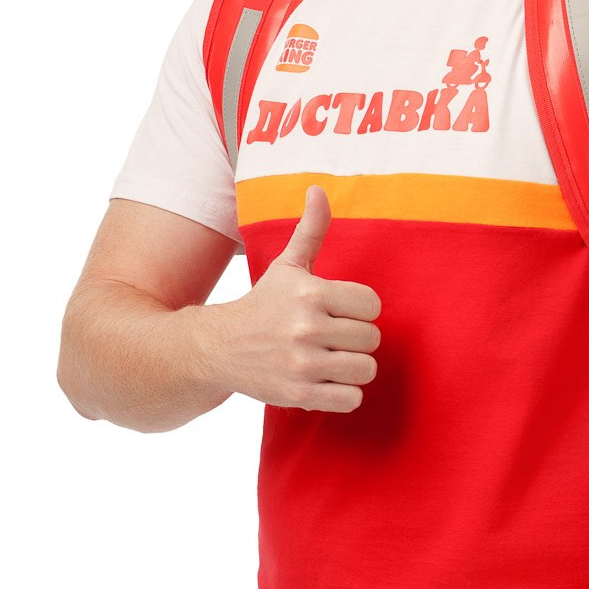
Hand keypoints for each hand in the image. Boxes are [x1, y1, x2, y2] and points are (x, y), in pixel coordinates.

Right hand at [204, 185, 381, 410]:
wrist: (216, 348)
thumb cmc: (262, 305)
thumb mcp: (287, 266)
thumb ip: (310, 230)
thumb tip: (318, 188)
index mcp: (311, 293)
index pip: (372, 304)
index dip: (359, 310)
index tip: (339, 312)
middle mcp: (307, 327)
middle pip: (371, 339)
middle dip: (355, 340)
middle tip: (332, 338)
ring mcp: (302, 363)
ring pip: (365, 370)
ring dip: (352, 368)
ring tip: (330, 360)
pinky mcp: (298, 394)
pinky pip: (350, 400)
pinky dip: (342, 394)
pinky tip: (324, 381)